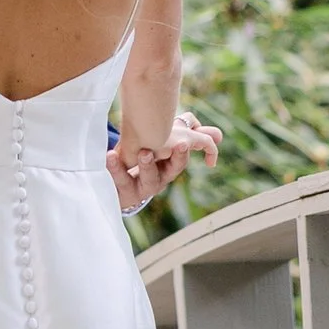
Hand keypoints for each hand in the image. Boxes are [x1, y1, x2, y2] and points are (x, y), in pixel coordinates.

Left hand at [107, 113, 222, 212]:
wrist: (117, 191)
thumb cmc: (144, 165)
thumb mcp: (163, 152)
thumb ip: (187, 140)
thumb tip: (218, 136)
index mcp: (170, 168)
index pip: (182, 160)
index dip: (184, 152)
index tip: (184, 142)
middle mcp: (160, 179)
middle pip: (172, 171)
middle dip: (176, 158)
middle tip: (178, 144)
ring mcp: (143, 187)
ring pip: (149, 179)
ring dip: (148, 165)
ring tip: (144, 152)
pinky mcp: (125, 192)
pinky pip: (121, 180)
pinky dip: (116, 167)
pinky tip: (110, 155)